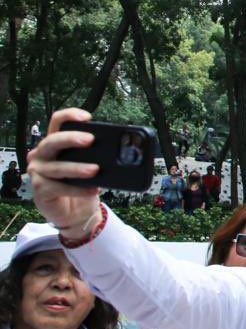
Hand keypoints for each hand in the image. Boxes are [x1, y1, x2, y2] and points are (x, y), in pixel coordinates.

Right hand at [26, 109, 101, 231]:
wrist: (78, 212)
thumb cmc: (83, 185)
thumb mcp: (93, 166)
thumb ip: (100, 155)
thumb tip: (124, 148)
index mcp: (55, 144)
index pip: (57, 122)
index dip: (70, 116)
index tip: (87, 117)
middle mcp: (42, 155)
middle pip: (52, 141)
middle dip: (71, 139)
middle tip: (90, 140)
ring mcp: (38, 172)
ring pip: (57, 167)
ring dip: (77, 168)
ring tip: (95, 170)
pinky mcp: (40, 190)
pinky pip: (58, 187)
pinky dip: (77, 189)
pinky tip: (92, 189)